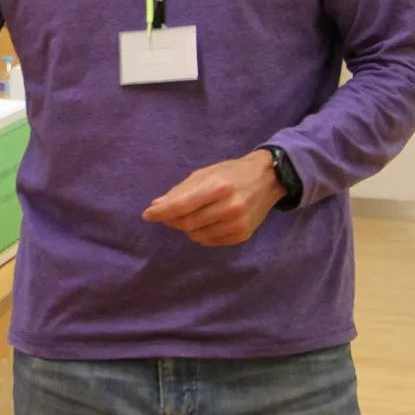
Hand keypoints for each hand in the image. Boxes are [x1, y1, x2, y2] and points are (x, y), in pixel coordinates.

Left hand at [142, 152, 285, 246]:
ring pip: (197, 235)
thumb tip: (156, 206)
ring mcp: (237, 224)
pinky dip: (202, 234)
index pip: (182, 205)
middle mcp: (229, 207)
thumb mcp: (204, 174)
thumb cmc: (230, 173)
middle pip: (187, 223)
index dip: (162, 212)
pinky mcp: (242, 235)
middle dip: (172, 220)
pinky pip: (210, 241)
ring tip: (194, 214)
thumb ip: (180, 191)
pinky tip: (207, 221)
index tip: (147, 215)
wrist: (266, 180)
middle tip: (168, 214)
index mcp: (217, 187)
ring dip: (187, 227)